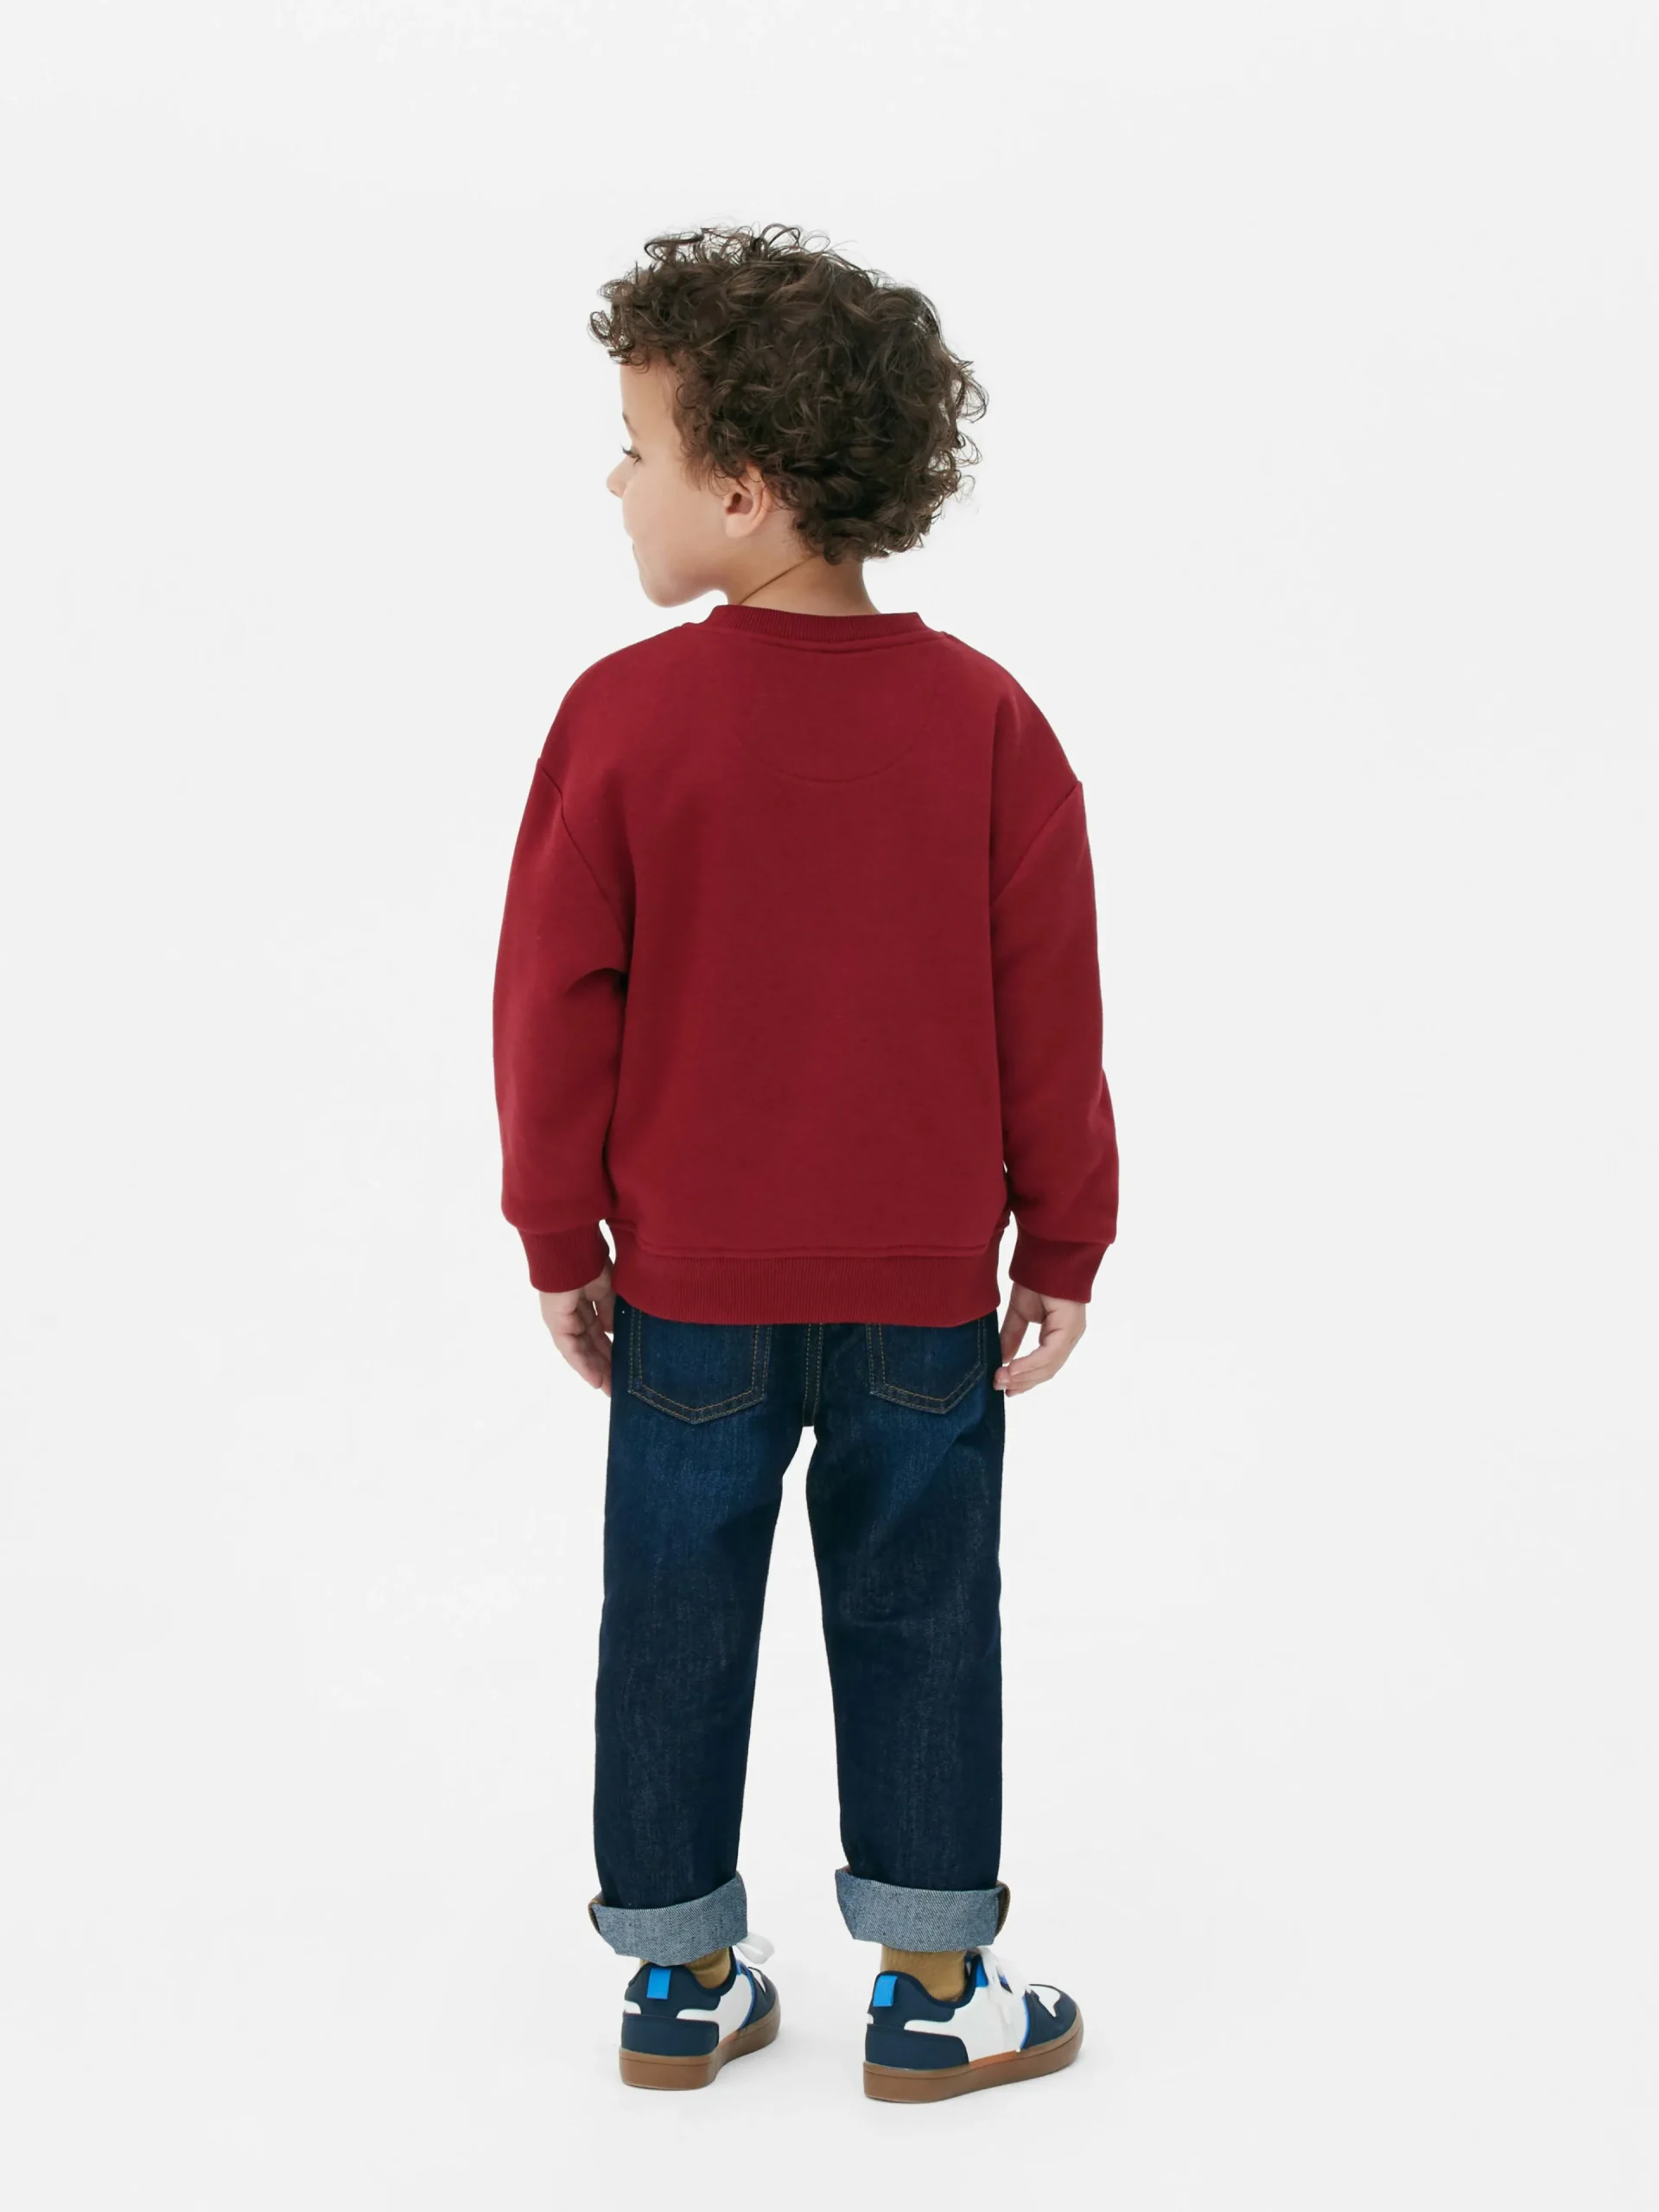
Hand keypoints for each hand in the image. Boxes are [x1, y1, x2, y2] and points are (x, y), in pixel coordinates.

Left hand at [538, 1262, 616, 1393]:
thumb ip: (609, 1311)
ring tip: (609, 1390)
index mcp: (584, 1305)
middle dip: (605, 1367)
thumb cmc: (591, 1261)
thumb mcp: (608, 1290)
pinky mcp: (557, 1323)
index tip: (625, 1369)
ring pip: (581, 1352)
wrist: (572, 1248)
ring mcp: (563, 1320)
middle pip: (590, 1347)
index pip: (598, 1334)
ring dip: (595, 1371)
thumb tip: (612, 1332)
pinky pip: (571, 1349)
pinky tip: (595, 1380)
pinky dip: (583, 1365)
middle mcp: (572, 1316)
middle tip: (619, 1388)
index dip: (611, 1351)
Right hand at [994, 1281, 1085, 1392]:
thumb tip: (1000, 1360)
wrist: (1045, 1254)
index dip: (1026, 1379)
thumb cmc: (1036, 1278)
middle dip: (1022, 1382)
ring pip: (1049, 1366)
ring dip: (1023, 1376)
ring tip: (1000, 1380)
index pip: (1045, 1365)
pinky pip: (1049, 1354)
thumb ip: (1011, 1337)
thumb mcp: (1019, 1313)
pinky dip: (1029, 1364)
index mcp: (1060, 1334)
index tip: (1006, 1389)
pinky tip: (1011, 1369)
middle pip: (1047, 1370)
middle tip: (998, 1387)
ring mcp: (1071, 1332)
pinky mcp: (1068, 1327)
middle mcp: (1069, 1336)